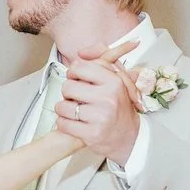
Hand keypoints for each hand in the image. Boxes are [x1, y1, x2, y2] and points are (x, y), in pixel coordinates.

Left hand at [53, 38, 141, 165]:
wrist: (128, 136)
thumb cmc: (118, 106)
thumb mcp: (117, 78)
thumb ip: (102, 60)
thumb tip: (81, 52)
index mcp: (114, 82)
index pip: (79, 67)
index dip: (73, 73)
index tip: (77, 79)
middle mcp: (108, 98)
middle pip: (67, 87)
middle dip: (67, 93)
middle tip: (75, 98)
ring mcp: (100, 117)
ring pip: (62, 106)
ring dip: (64, 109)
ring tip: (74, 111)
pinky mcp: (91, 134)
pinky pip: (63, 124)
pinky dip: (63, 123)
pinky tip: (72, 122)